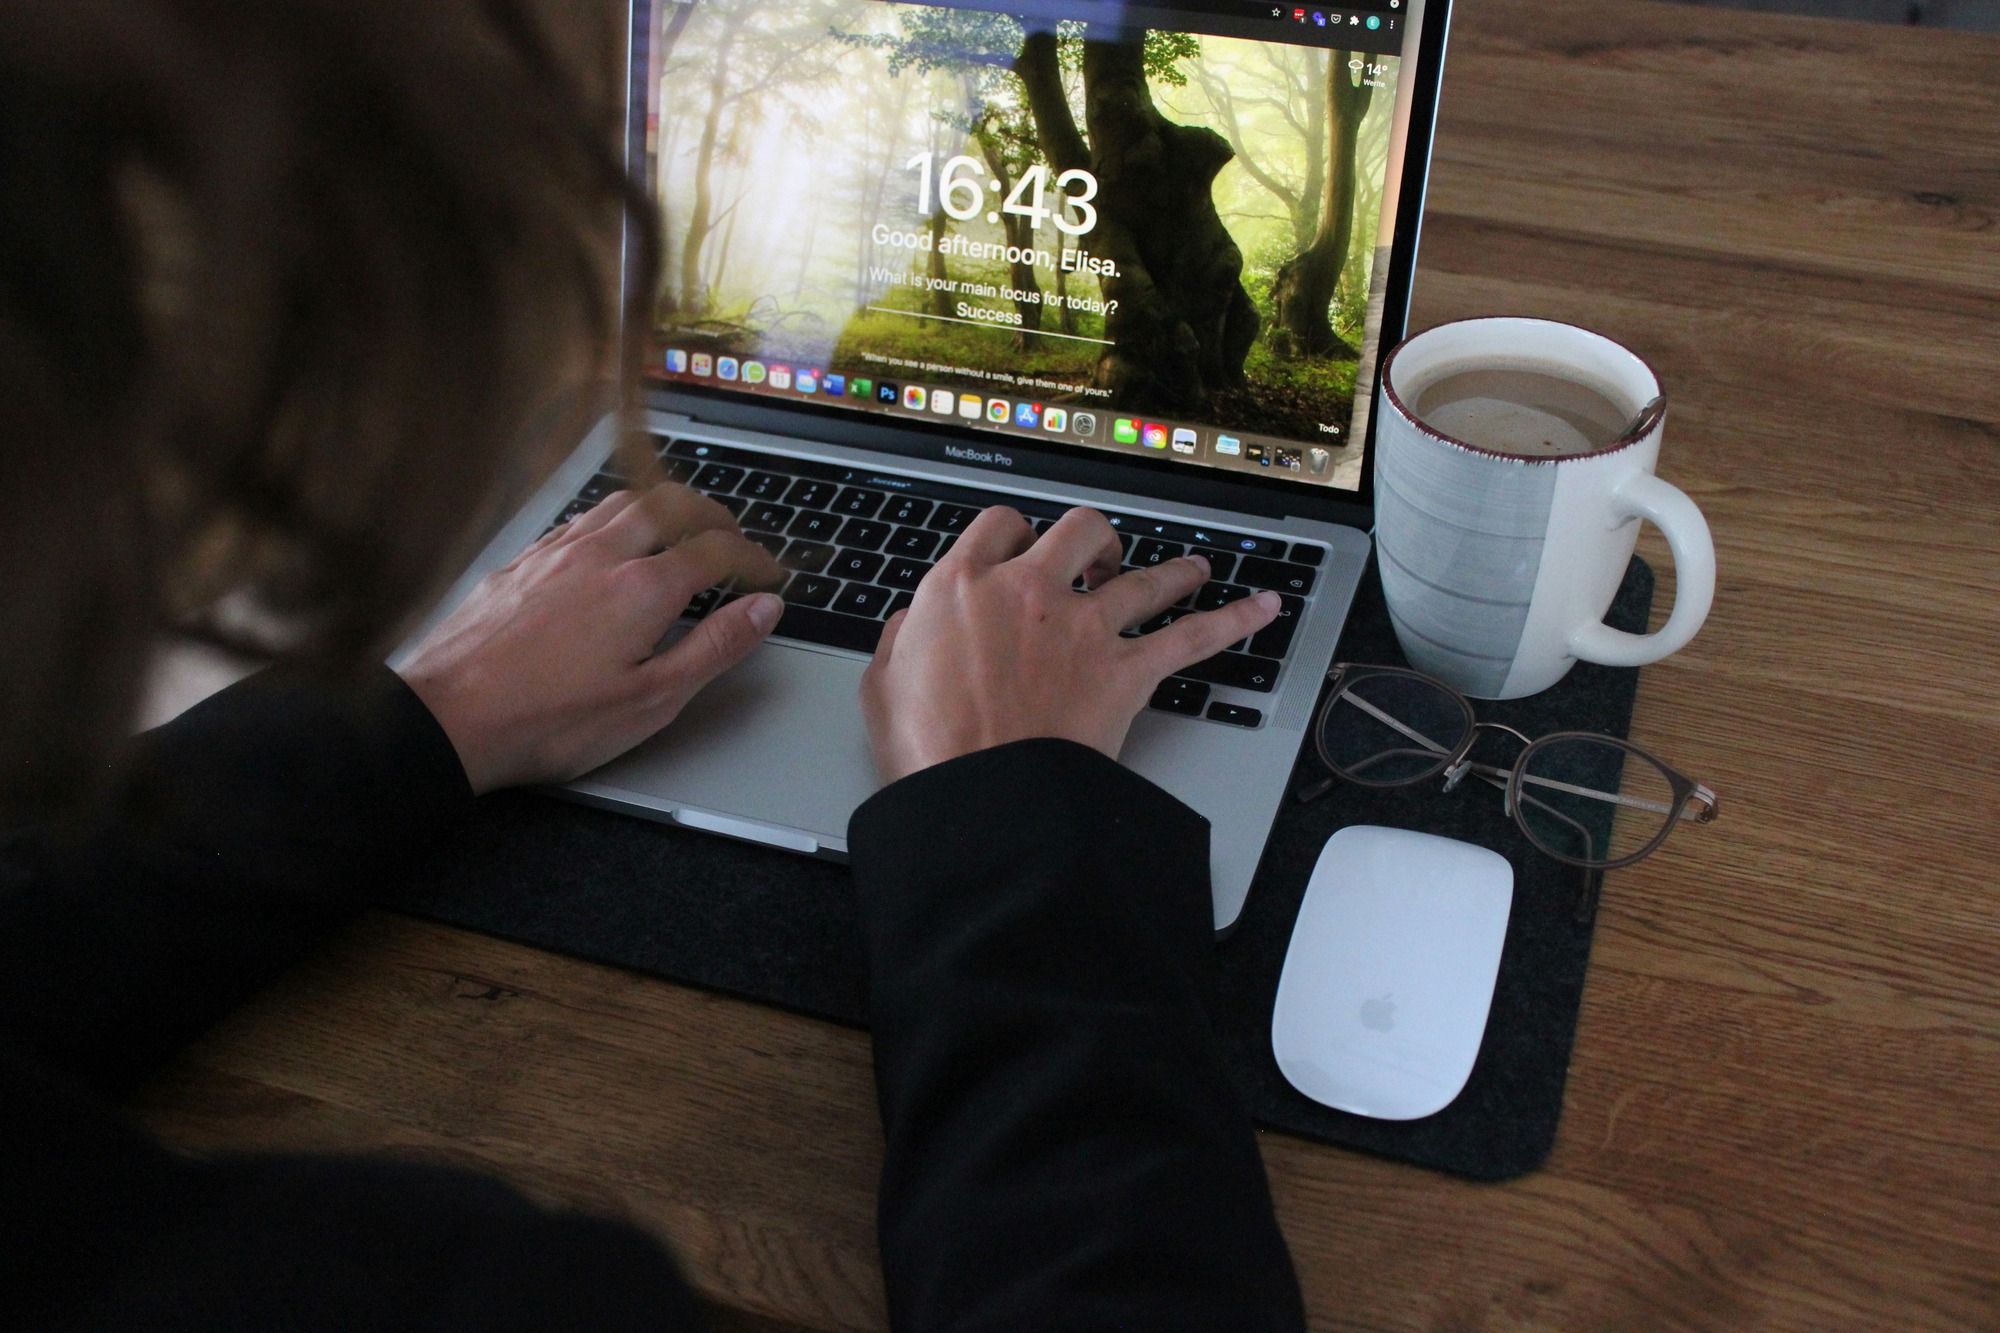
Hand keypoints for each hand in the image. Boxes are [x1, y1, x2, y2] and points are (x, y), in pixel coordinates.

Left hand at [398, 484, 784, 793]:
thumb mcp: (652, 700)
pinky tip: (608, 543)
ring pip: (621, 502)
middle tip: (733, 535)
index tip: (768, 574)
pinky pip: (578, 519)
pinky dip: (613, 519)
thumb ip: (714, 648)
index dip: (753, 558)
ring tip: (679, 526)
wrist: (447, 719)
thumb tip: (762, 610)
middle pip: (670, 505)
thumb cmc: (546, 720)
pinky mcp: (519, 562)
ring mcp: (554, 553)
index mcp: (641, 589)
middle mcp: (599, 555)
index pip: (715, 551)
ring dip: (662, 506)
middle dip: (712, 513)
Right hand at [860, 505, 1280, 783]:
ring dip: (1171, 570)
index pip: (998, 526)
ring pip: (1143, 575)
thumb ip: (901, 640)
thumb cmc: (928, 749)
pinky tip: (1261, 608)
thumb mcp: (882, 685)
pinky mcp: (1126, 670)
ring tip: (1190, 569)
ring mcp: (1085, 626)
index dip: (1013, 533)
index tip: (1019, 548)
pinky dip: (1232, 621)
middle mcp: (1030, 590)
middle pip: (1077, 529)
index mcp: (962, 585)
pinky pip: (1193, 635)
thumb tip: (911, 625)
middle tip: (1096, 556)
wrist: (980, 796)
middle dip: (1091, 538)